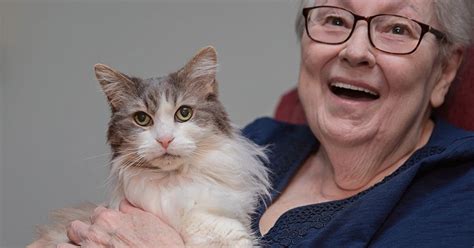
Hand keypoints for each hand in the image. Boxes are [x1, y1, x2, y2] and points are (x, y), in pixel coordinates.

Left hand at [58, 200, 184, 247]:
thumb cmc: (162, 245)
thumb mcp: (151, 221)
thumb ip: (132, 211)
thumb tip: (124, 205)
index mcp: (110, 219)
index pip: (97, 213)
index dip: (104, 221)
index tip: (110, 228)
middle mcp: (95, 234)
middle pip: (76, 227)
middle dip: (84, 232)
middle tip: (95, 241)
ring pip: (64, 245)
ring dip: (73, 246)